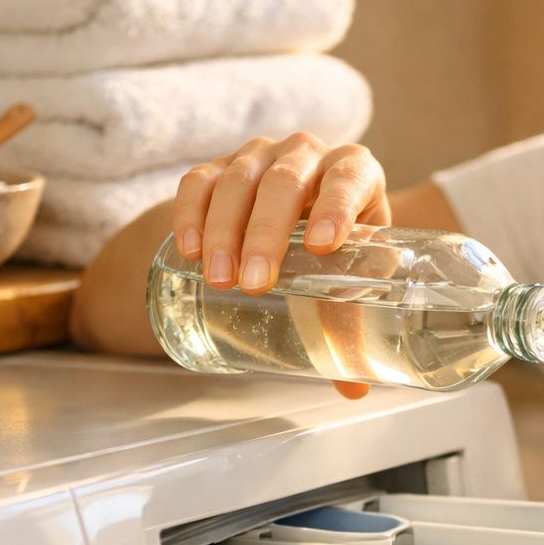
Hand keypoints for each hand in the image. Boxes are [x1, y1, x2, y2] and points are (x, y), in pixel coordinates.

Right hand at [172, 132, 392, 398]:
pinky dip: (190, 213)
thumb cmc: (332, 252)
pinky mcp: (219, 168)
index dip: (338, 204)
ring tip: (220, 279)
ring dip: (225, 230)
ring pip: (239, 181)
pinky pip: (198, 182)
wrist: (296, 221)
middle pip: (285, 182)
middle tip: (256, 282)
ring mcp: (259, 156)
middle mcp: (307, 154)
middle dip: (267, 232)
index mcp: (354, 172)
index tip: (322, 245)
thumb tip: (355, 390)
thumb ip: (349, 326)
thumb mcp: (345, 281)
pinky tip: (188, 250)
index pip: (350, 176)